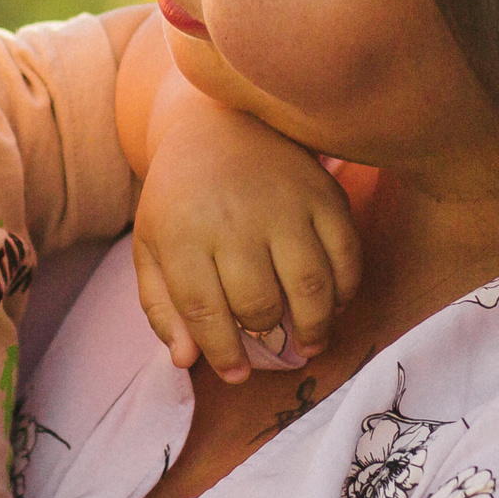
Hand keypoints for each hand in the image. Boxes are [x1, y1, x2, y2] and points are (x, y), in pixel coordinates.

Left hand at [133, 99, 359, 382]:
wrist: (217, 123)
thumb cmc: (180, 197)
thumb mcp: (152, 246)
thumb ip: (162, 306)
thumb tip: (186, 361)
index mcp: (183, 233)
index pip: (205, 310)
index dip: (223, 352)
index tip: (236, 374)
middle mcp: (235, 219)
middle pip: (260, 303)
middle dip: (265, 335)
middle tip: (271, 345)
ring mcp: (284, 204)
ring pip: (309, 287)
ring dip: (313, 327)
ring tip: (309, 343)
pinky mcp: (323, 193)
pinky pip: (346, 256)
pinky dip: (346, 290)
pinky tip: (333, 303)